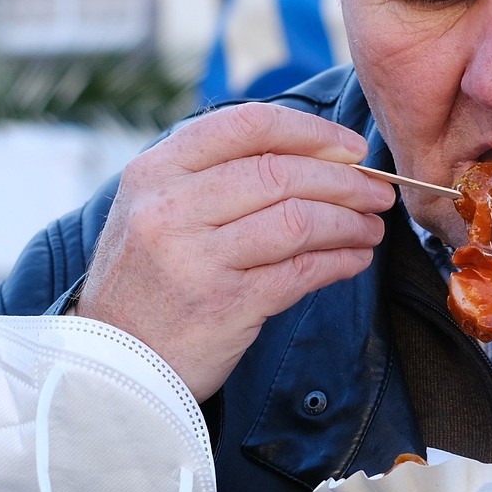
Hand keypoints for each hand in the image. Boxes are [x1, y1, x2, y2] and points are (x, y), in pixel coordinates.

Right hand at [76, 104, 393, 398]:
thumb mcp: (153, 211)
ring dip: (349, 222)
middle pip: (281, 173)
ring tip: (371, 226)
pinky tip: (355, 259)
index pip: (246, 126)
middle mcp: (171, 208)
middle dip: (345, 180)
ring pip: (298, 220)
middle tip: (378, 191)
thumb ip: (212, 177)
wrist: (113, 364)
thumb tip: (313, 154)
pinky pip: (300, 271)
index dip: (311, 132)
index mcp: (156, 171)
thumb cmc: (146, 283)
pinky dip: (339, 261)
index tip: (351, 147)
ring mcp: (196, 258)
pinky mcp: (225, 305)